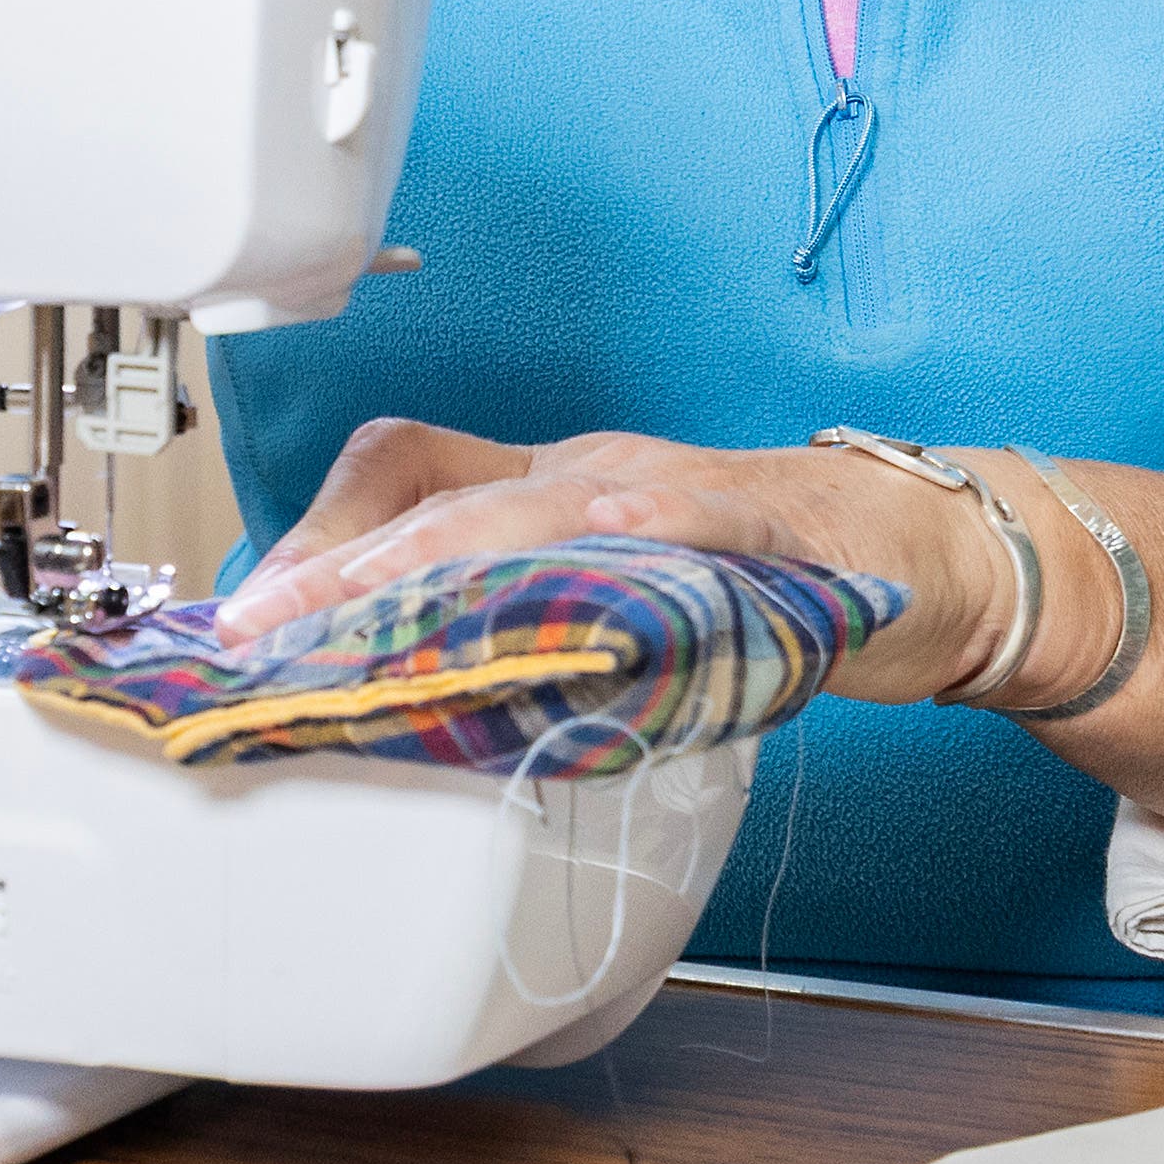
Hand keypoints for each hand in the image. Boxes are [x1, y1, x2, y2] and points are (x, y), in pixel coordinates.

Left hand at [211, 418, 1007, 703]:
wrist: (919, 556)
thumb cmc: (762, 581)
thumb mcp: (618, 596)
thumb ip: (526, 626)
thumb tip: (404, 692)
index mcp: (552, 487)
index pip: (404, 472)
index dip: (315, 531)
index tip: (243, 612)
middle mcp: (594, 473)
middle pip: (440, 491)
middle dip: (338, 561)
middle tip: (260, 629)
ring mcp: (673, 494)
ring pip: (540, 501)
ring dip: (442, 551)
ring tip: (366, 599)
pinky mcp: (765, 526)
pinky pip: (699, 516)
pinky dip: (645, 527)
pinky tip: (607, 539)